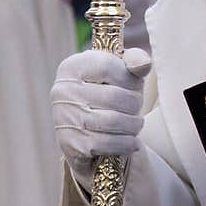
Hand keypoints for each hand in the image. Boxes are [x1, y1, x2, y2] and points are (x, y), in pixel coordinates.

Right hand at [50, 47, 150, 188]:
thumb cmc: (109, 92)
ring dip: (134, 125)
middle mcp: (62, 91)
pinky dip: (127, 143)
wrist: (87, 130)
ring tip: (136, 123)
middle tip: (136, 108)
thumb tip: (144, 64)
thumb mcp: (121, 72)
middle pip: (114, 97)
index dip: (129, 77)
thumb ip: (134, 60)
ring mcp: (64, 118)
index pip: (107, 66)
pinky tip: (131, 141)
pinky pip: (109, 144)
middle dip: (135, 104)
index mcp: (73, 67)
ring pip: (114, 121)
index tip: (135, 85)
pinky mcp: (71, 144)